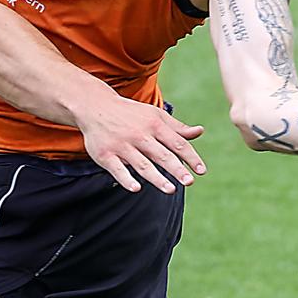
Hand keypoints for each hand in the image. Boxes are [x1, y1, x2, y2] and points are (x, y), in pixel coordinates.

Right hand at [75, 97, 207, 194]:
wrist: (95, 106)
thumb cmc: (131, 114)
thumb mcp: (154, 115)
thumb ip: (176, 128)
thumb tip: (199, 131)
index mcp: (154, 124)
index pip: (177, 142)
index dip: (191, 157)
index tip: (202, 171)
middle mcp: (139, 135)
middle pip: (161, 154)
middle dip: (176, 168)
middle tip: (190, 181)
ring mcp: (121, 145)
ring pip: (142, 164)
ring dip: (156, 178)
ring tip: (171, 190)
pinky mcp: (105, 155)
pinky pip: (117, 169)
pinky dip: (126, 178)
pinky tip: (136, 188)